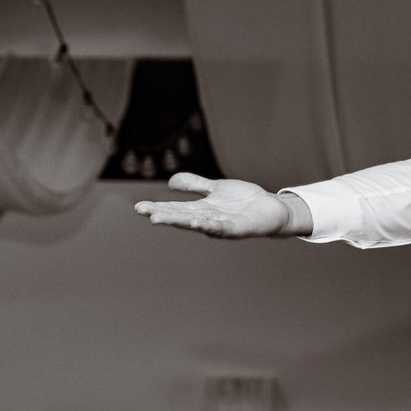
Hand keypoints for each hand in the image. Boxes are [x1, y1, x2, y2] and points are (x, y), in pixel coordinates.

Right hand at [134, 173, 296, 237]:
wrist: (271, 209)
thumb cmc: (243, 201)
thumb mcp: (215, 189)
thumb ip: (195, 185)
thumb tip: (170, 183)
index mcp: (201, 209)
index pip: (175, 208)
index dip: (158, 208)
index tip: (139, 207)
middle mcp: (208, 219)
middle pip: (182, 217)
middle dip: (165, 216)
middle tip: (146, 214)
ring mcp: (222, 225)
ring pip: (198, 223)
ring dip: (182, 221)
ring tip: (163, 219)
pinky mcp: (238, 228)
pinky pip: (222, 227)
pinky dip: (210, 225)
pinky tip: (199, 221)